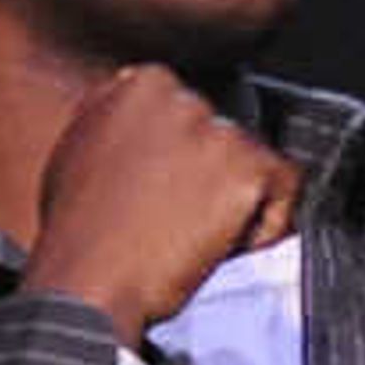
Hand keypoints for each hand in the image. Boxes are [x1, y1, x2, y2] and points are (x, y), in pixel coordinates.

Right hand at [21, 63, 300, 342]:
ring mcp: (217, 129)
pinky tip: (222, 246)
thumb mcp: (83, 151)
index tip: (175, 195)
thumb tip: (146, 128)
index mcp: (141, 84)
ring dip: (239, 204)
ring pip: (256, 164)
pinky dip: (267, 224)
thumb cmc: (79, 233)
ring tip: (195, 238)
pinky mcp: (248, 166)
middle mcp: (182, 95)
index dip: (190, 163)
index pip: (196, 116)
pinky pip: (286, 190)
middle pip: (228, 138)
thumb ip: (122, 126)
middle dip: (216, 180)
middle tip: (185, 223)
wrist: (89, 280)